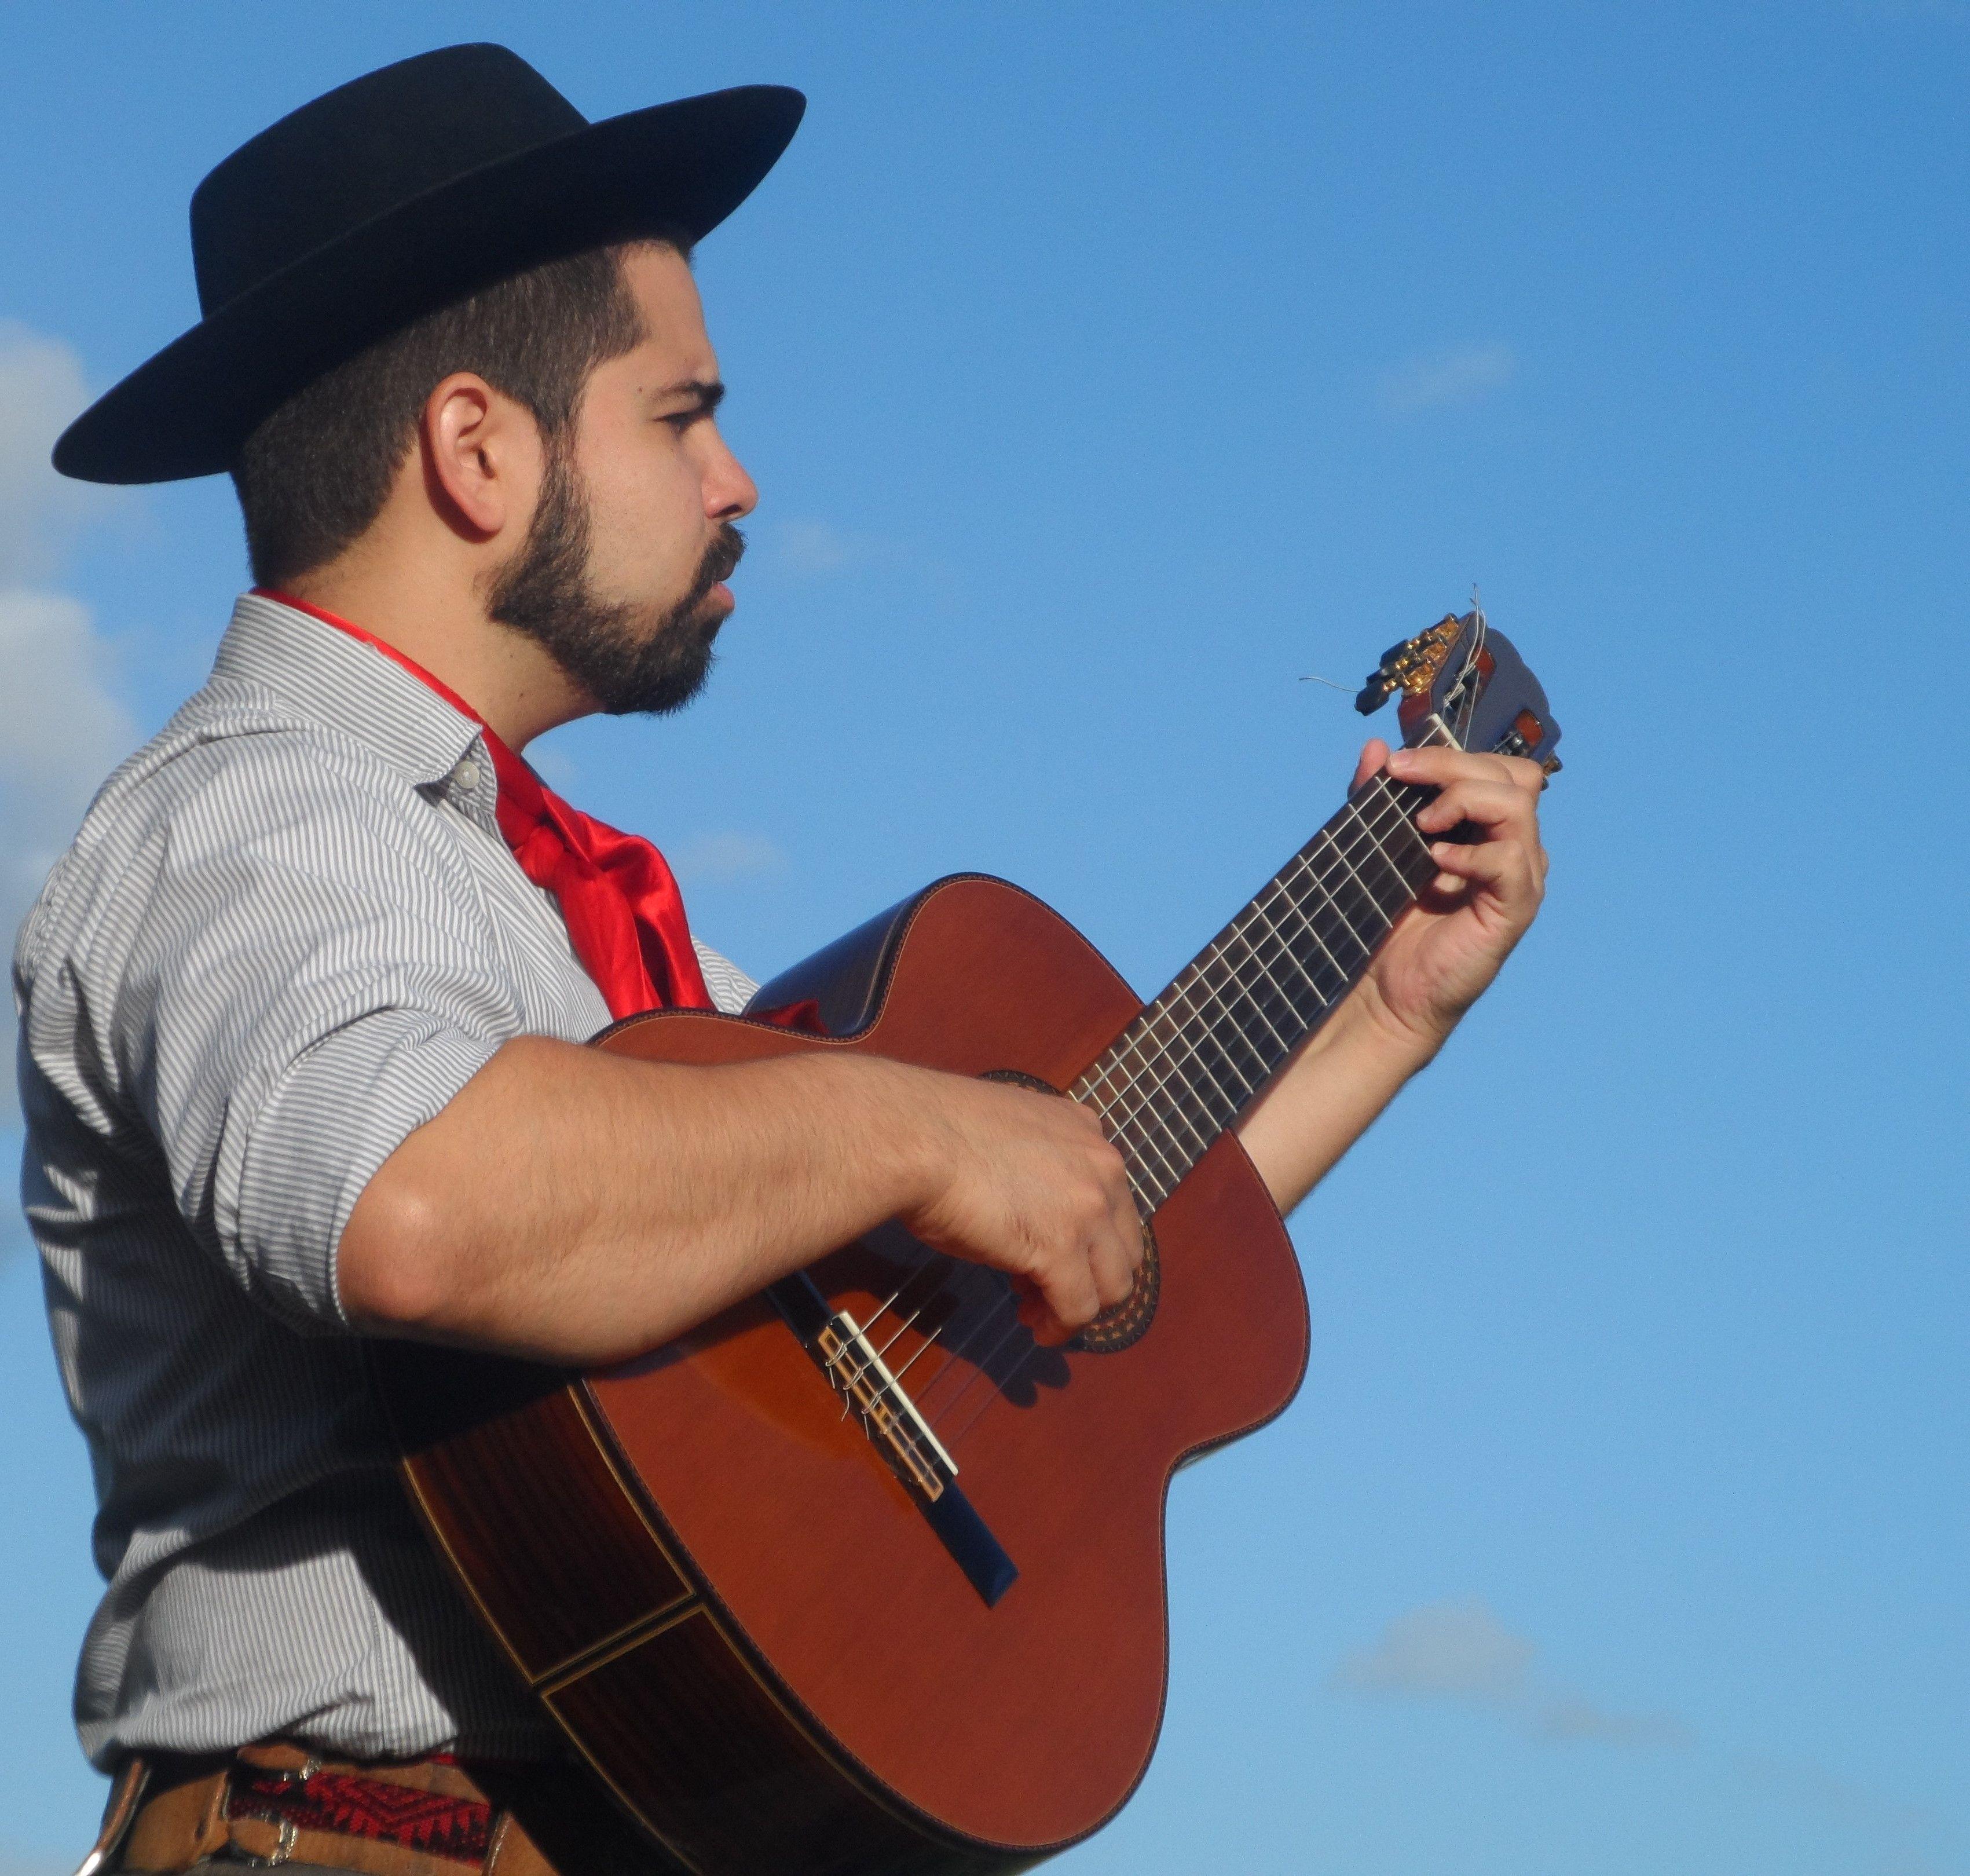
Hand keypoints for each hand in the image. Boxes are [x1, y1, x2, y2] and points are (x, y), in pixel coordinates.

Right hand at [895, 1069, 1142, 1345]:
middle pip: (1124, 1247)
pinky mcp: (1062, 1249)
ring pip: (1113, 1284)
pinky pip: (1079, 1309)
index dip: (1086, 1237)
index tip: (1050, 1252)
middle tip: (1046, 1289)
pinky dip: (1060, 1328)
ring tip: (1037, 1314)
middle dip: (1092, 1276)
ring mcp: (1088, 1209)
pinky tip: (1038, 1331)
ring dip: (1080, 1307)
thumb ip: (1035, 1167)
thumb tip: (1029, 1213)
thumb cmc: (936, 1132)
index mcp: (1085, 1130)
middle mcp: (1102, 1167)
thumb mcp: (1005, 1138)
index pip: (1112, 1200)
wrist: (912, 1139)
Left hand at [1348, 737, 1549, 1054]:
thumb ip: (1377, 798)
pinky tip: (1436, 860)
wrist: (1385, 991)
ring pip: (1518, 805)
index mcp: (1487, 827)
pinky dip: (1474, 852)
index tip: (1395, 764)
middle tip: (1403, 776)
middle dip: (1453, 764)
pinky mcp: (1514, 909)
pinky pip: (1512, 860)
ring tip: (1422, 824)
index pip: (1494, 768)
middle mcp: (1512, 846)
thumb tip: (1376, 746)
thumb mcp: (1377, 845)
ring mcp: (1519, 877)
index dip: (1449, 755)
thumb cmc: (1387, 920)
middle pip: (1513, 775)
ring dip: (1465, 798)